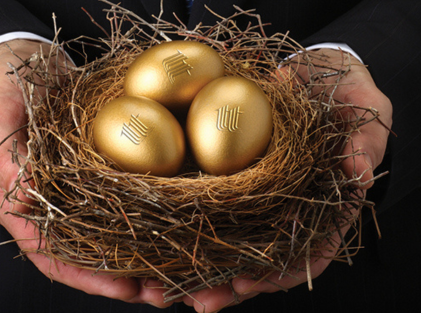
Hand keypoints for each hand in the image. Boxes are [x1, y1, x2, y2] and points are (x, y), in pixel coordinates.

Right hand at [0, 39, 174, 307]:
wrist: (23, 61)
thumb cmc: (5, 87)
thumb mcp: (0, 114)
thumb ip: (6, 156)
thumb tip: (25, 195)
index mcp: (19, 202)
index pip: (51, 254)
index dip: (87, 276)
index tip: (125, 289)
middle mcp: (49, 205)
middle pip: (84, 255)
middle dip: (122, 279)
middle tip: (161, 292)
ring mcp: (72, 191)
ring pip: (105, 236)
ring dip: (139, 257)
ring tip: (175, 273)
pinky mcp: (92, 174)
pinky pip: (118, 204)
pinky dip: (143, 221)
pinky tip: (170, 227)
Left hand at [182, 48, 392, 311]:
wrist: (312, 71)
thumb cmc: (347, 92)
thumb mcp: (365, 111)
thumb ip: (364, 144)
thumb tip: (358, 174)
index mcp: (326, 205)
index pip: (309, 252)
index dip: (284, 274)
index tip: (254, 284)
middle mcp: (289, 207)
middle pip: (261, 258)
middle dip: (230, 284)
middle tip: (200, 302)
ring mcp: (260, 194)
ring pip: (230, 240)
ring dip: (200, 267)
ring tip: (165, 289)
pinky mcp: (233, 175)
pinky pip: (209, 204)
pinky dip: (187, 223)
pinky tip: (160, 237)